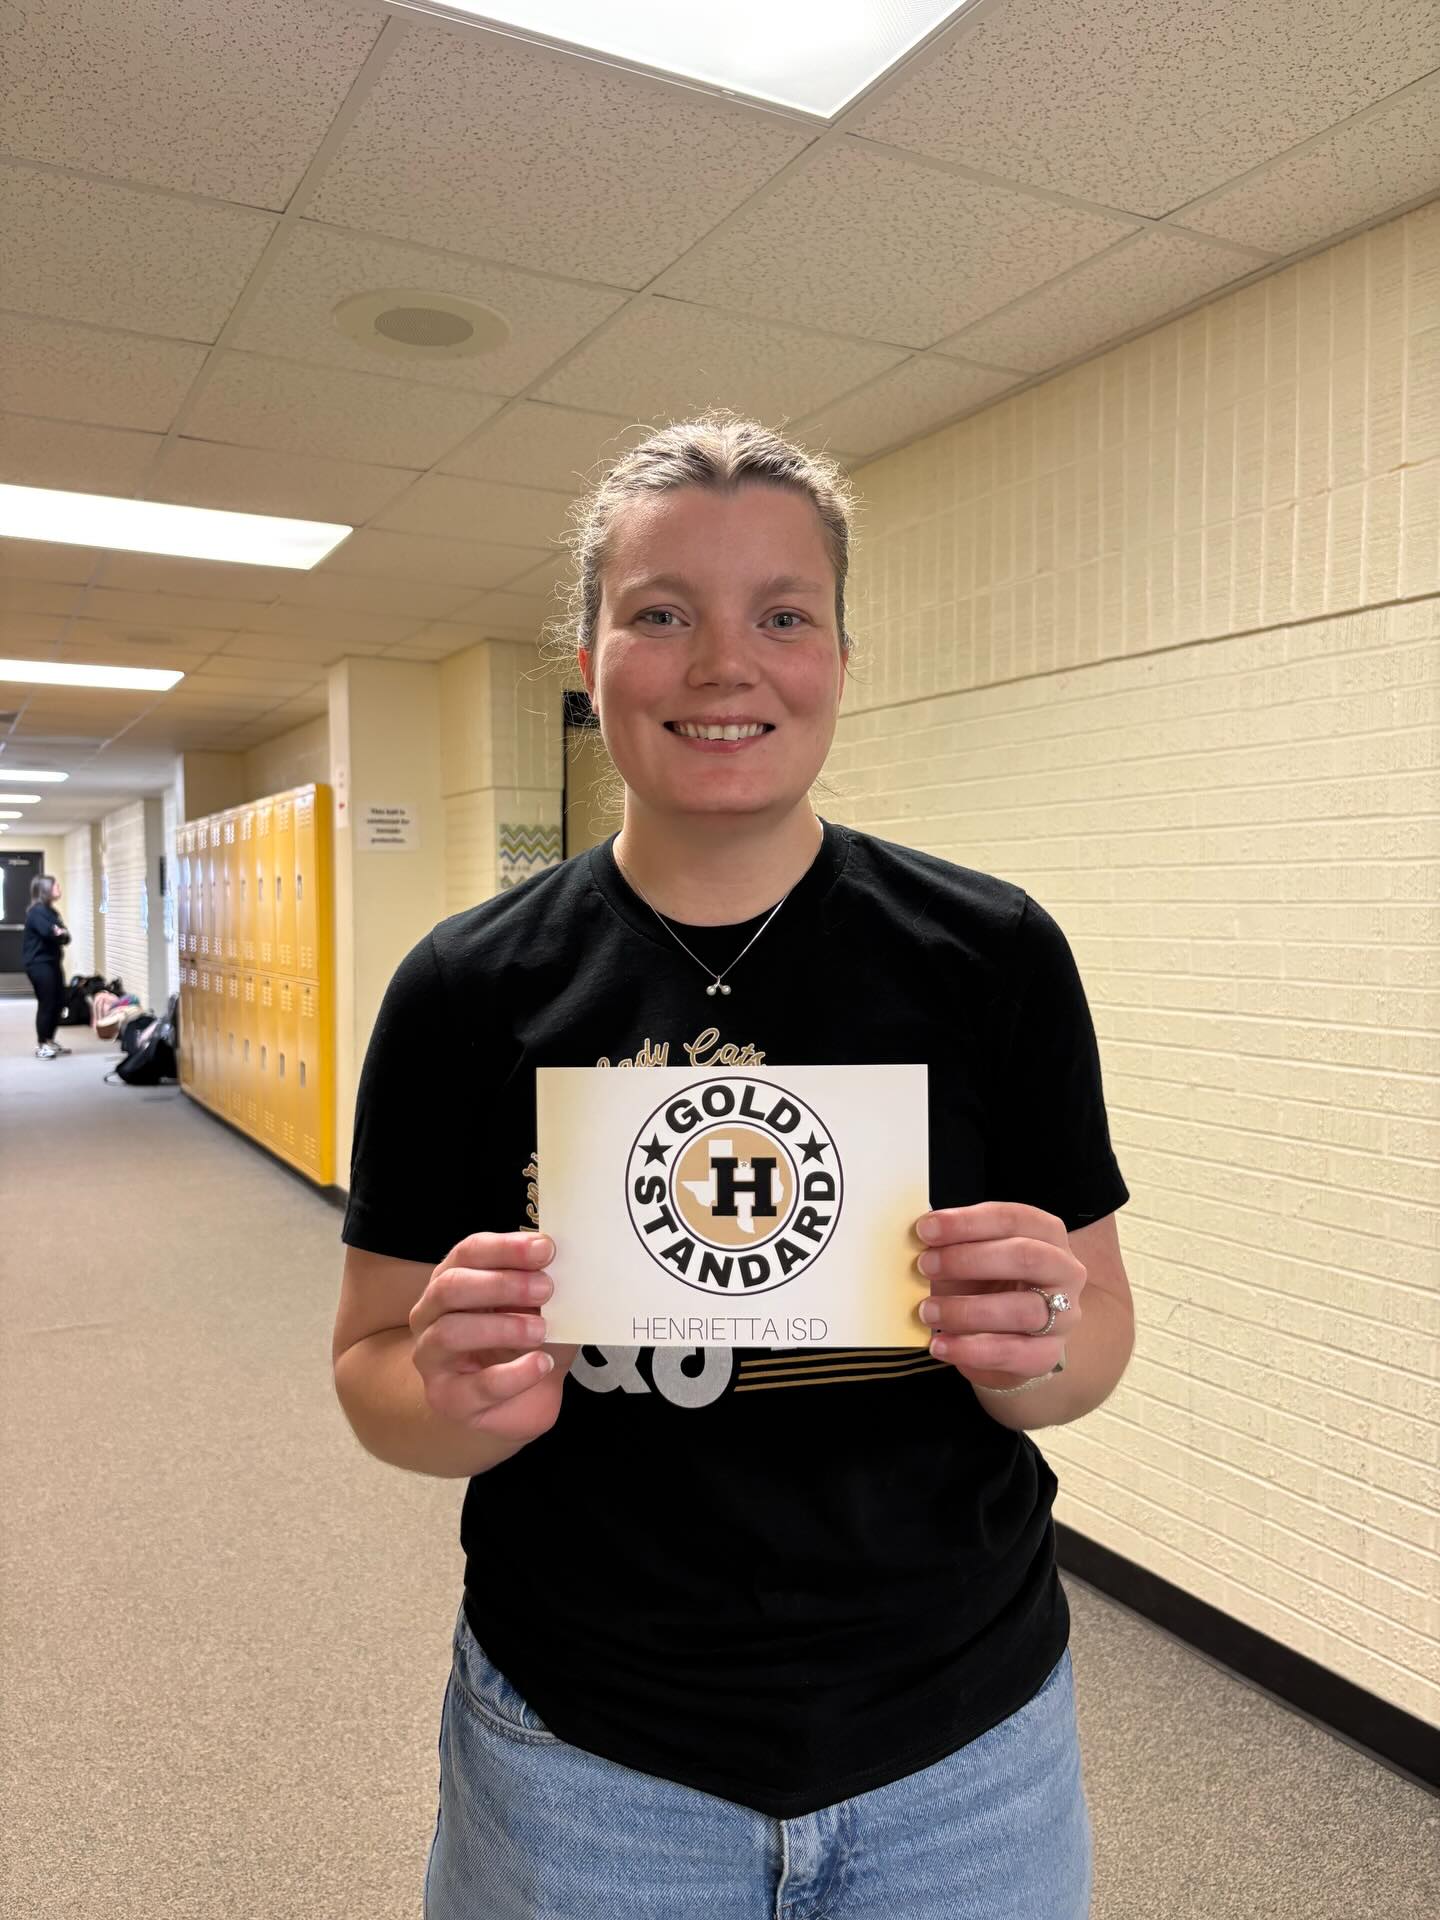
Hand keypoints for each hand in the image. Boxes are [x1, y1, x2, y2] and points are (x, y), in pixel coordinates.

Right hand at [409, 1231, 577, 1442]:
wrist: (525, 1401)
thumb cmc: (526, 1345)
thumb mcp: (540, 1309)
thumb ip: (546, 1287)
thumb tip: (573, 1263)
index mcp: (452, 1280)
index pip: (469, 1253)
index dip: (505, 1247)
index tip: (545, 1249)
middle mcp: (431, 1314)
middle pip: (451, 1287)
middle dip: (501, 1283)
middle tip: (546, 1288)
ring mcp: (431, 1357)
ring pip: (450, 1333)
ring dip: (502, 1327)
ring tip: (541, 1330)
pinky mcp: (447, 1398)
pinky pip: (478, 1385)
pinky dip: (515, 1373)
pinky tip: (541, 1363)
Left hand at [914, 1202, 1084, 1390]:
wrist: (1003, 1340)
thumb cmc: (985, 1285)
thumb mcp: (971, 1258)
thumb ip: (951, 1244)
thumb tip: (919, 1233)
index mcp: (1046, 1233)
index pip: (1013, 1218)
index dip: (968, 1222)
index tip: (925, 1228)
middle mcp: (1064, 1270)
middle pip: (1025, 1257)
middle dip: (969, 1259)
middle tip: (924, 1265)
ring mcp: (1063, 1315)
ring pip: (1022, 1309)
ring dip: (967, 1309)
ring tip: (926, 1311)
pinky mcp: (1047, 1354)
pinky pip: (1012, 1352)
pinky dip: (970, 1349)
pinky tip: (939, 1345)